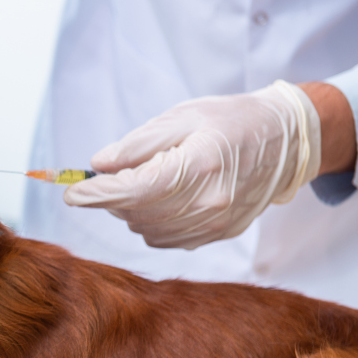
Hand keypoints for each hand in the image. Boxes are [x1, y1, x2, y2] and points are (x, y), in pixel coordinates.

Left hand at [64, 80, 321, 249]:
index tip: (71, 193)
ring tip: (147, 180)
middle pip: (135, 212)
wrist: (285, 142)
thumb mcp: (181, 118)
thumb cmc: (231, 121)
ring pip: (145, 230)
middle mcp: (207, 203)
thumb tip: (98, 165)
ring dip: (132, 210)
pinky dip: (151, 222)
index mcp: (197, 167)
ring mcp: (213, 225)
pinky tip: (163, 200)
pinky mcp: (216, 236)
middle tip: (114, 174)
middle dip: (113, 197)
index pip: (132, 191)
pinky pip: (165, 239)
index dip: (95, 194)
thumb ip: (136, 145)